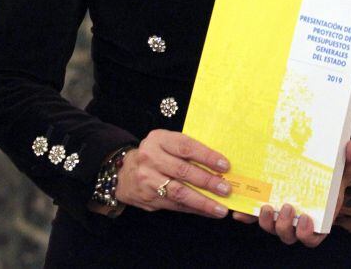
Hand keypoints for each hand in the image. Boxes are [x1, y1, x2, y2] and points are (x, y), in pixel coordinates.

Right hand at [110, 129, 231, 218]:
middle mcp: (150, 158)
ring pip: (179, 192)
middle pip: (183, 171)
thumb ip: (188, 149)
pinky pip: (175, 205)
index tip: (225, 165)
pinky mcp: (147, 198)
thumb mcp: (167, 143)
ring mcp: (147, 179)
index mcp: (159, 139)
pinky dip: (194, 209)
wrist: (123, 172)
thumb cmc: (156, 155)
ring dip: (203, 201)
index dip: (207, 156)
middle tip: (226, 189)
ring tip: (220, 208)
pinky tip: (208, 211)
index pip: (186, 147)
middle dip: (207, 181)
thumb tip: (220, 164)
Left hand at [231, 138, 350, 247]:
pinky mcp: (268, 210)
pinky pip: (254, 219)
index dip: (308, 235)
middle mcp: (298, 224)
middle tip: (285, 206)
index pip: (312, 238)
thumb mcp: (340, 167)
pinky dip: (247, 217)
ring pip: (272, 229)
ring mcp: (282, 218)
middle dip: (285, 227)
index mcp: (318, 220)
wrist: (316, 172)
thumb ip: (348, 158)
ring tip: (266, 207)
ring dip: (267, 223)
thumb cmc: (331, 177)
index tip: (306, 219)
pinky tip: (239, 213)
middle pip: (289, 236)